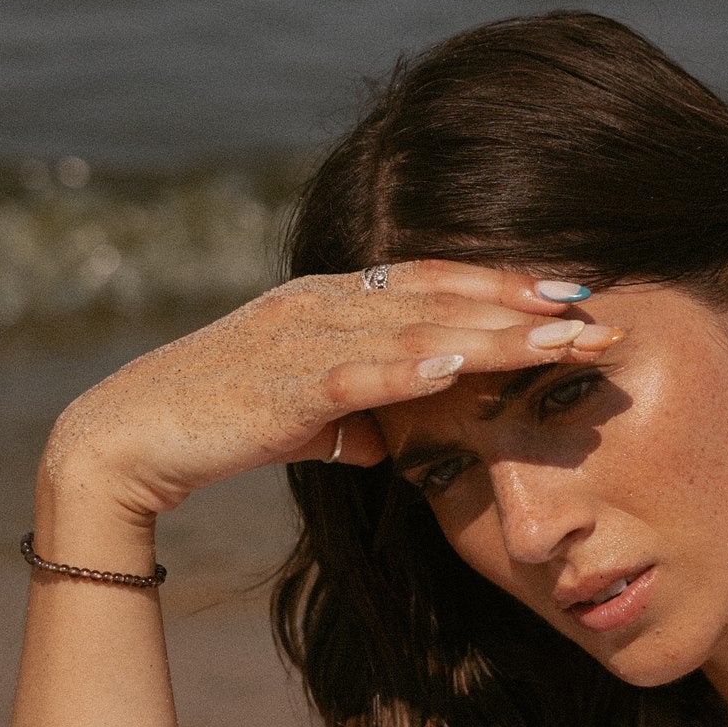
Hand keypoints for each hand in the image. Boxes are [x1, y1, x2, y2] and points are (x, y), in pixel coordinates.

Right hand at [39, 263, 621, 524]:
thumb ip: (349, 418)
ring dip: (495, 336)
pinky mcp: (284, 384)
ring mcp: (304, 338)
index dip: (504, 286)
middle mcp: (326, 305)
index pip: (435, 283)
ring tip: (561, 342)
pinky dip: (412, 367)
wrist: (129, 434)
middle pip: (444, 298)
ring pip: (418, 329)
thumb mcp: (302, 417)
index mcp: (334, 303)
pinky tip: (461, 367)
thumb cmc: (217, 422)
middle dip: (525, 308)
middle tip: (598, 314)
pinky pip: (359, 372)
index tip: (572, 296)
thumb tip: (388, 443)